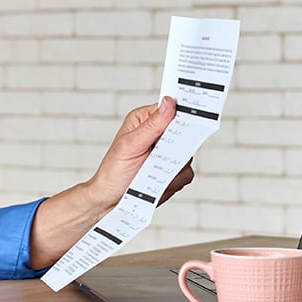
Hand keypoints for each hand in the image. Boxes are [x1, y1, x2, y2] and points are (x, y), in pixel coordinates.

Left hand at [86, 96, 194, 213]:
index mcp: (144, 120)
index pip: (171, 109)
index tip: (190, 118)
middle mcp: (158, 134)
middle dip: (177, 146)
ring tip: (152, 172)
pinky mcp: (173, 170)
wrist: (111, 199)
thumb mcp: (129, 145)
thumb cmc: (113, 170)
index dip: (182, 112)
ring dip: (173, 166)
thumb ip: (151, 125)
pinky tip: (158, 182)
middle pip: (185, 132)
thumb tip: (169, 103)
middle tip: (162, 155)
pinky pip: (186, 172)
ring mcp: (167, 153)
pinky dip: (174, 180)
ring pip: (188, 154)